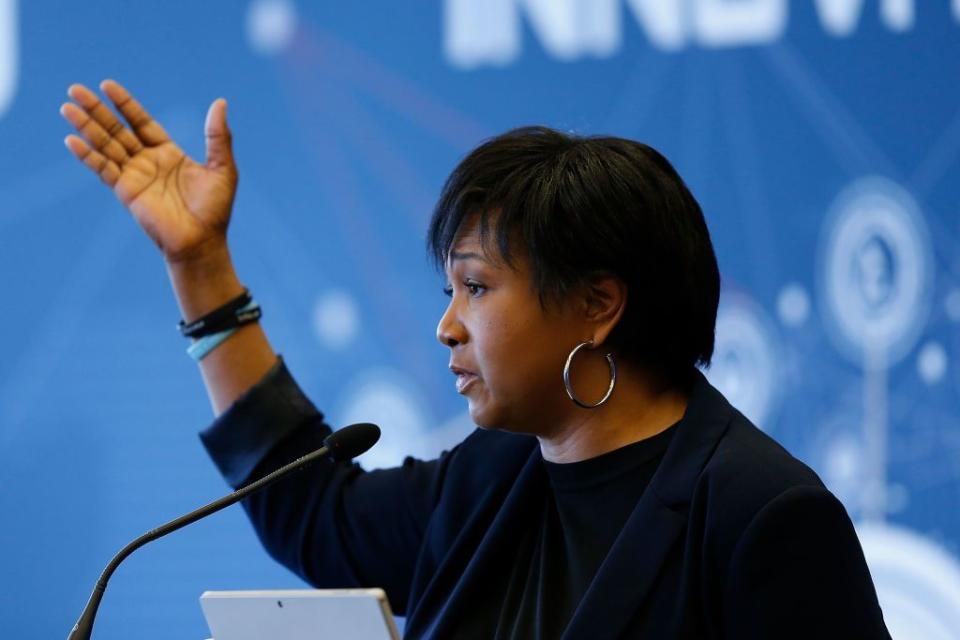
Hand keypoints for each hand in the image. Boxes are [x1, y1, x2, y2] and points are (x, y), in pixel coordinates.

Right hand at [60, 80, 237, 263]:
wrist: (202, 241)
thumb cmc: (214, 209)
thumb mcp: (222, 168)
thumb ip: (218, 136)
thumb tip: (220, 102)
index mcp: (168, 153)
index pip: (141, 122)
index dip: (125, 104)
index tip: (106, 85)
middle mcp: (148, 162)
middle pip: (117, 129)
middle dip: (97, 110)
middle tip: (74, 89)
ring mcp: (134, 176)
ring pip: (106, 146)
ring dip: (86, 127)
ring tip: (67, 107)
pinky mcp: (126, 192)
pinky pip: (103, 169)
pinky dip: (88, 155)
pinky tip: (71, 140)